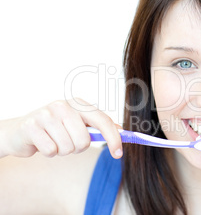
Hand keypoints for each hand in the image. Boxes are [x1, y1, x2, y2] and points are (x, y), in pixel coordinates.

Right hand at [0, 98, 122, 158]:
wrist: (21, 130)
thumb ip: (98, 126)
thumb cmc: (55, 128)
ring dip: (62, 151)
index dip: (113, 138)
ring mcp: (46, 114)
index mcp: (78, 104)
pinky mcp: (31, 126)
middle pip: (84, 140)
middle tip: (67, 142)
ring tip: (53, 141)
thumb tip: (121, 131)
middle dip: (77, 148)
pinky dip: (48, 152)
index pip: (102, 120)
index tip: (118, 154)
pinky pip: (50, 150)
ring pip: (68, 147)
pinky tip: (42, 143)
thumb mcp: (78, 123)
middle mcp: (63, 105)